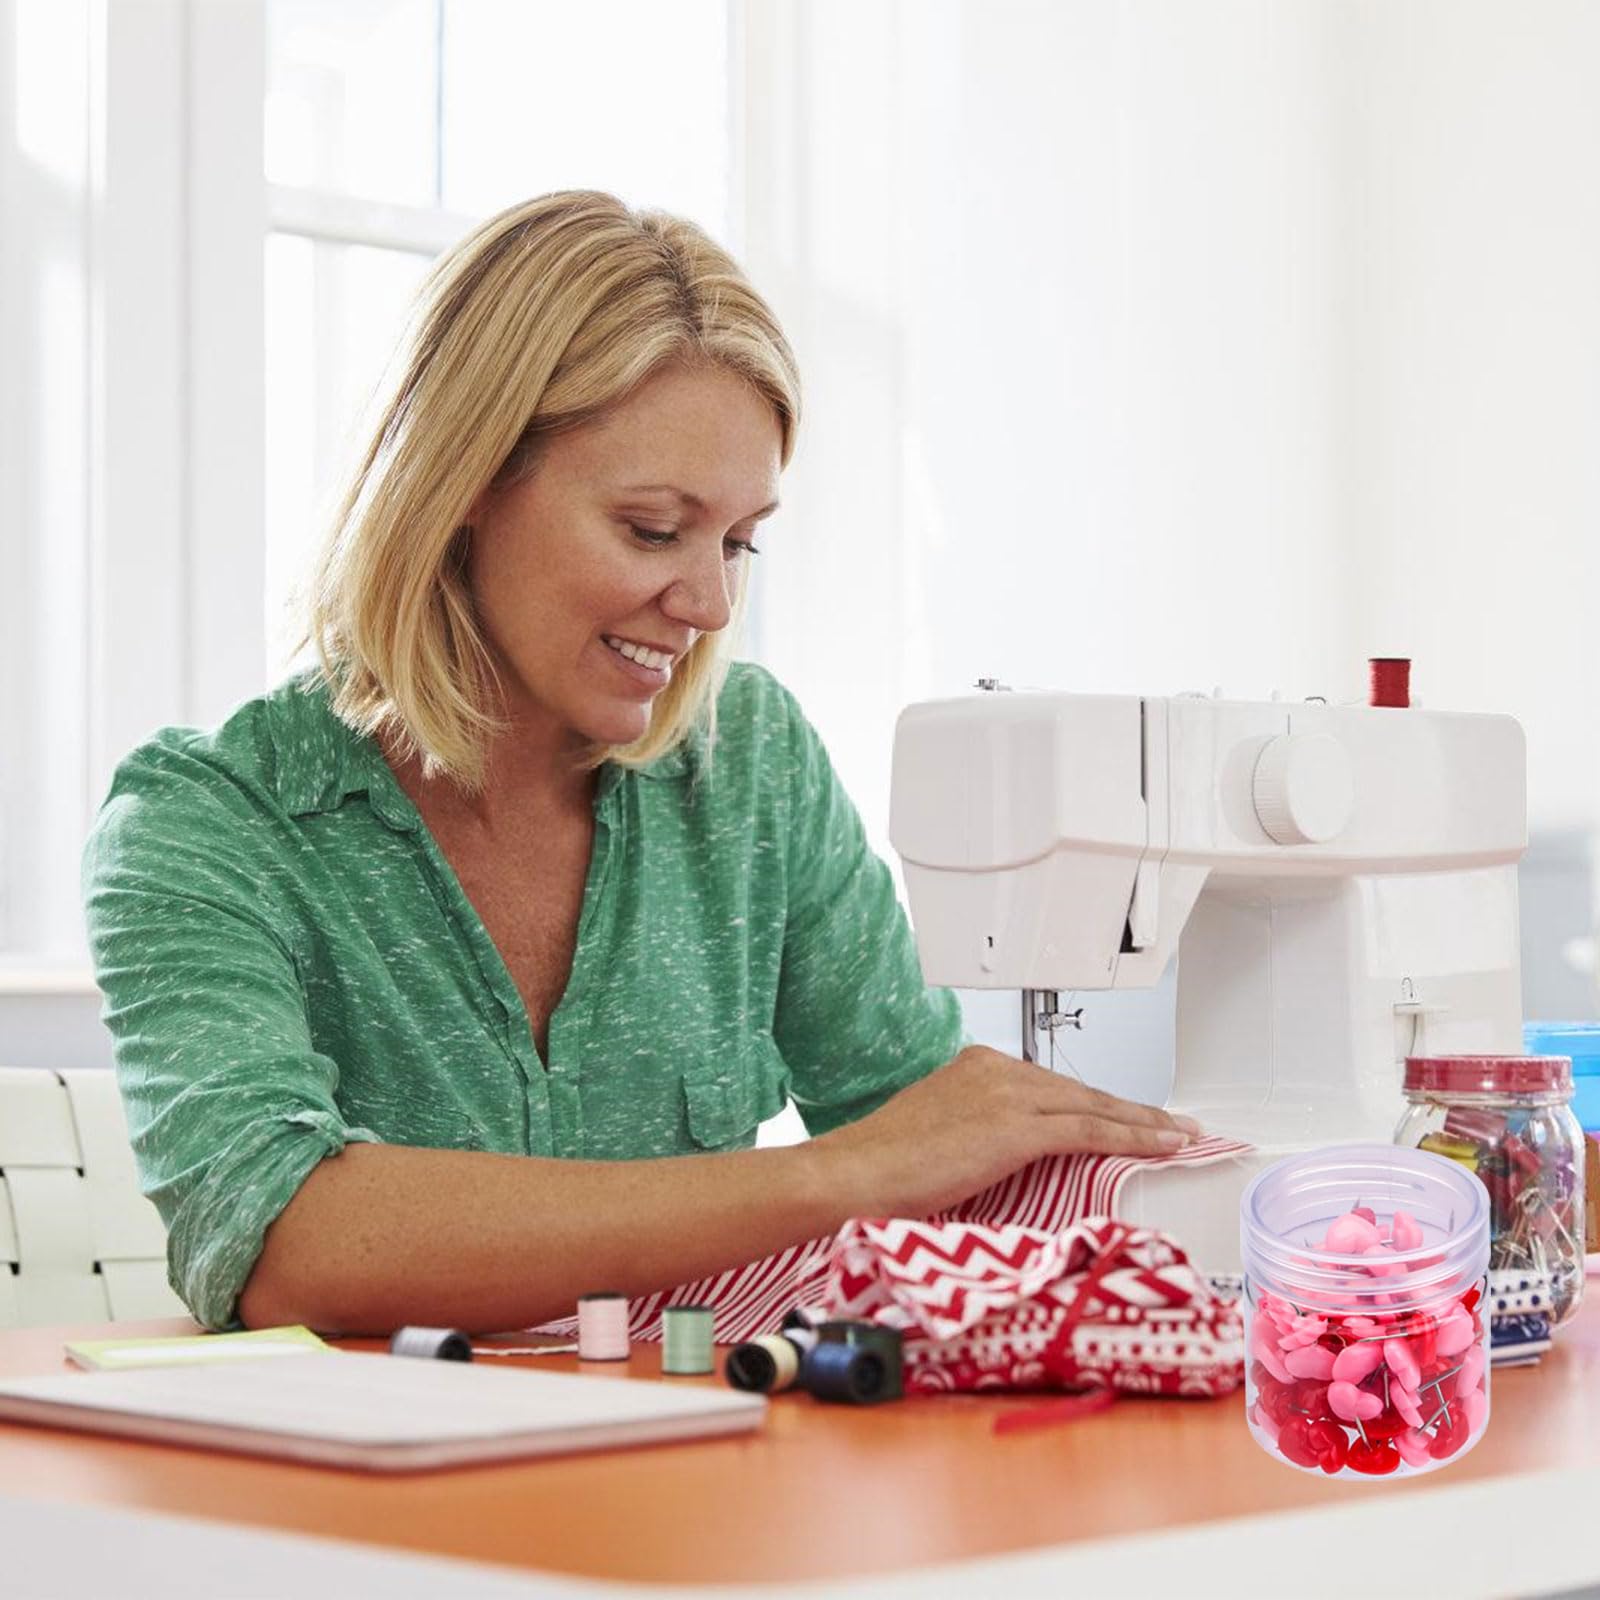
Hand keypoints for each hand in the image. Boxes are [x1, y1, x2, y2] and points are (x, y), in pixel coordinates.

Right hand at [808, 1044, 1202, 1217]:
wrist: (853, 1175)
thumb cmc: (881, 1170)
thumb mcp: (938, 1137)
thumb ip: (977, 1135)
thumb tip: (1005, 1160)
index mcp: (976, 1066)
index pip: (1053, 1087)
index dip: (1097, 1104)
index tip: (1129, 1117)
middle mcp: (996, 1068)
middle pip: (1081, 1091)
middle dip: (1132, 1110)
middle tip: (1175, 1123)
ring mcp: (1008, 1093)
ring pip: (1094, 1106)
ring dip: (1144, 1123)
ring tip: (1182, 1135)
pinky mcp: (1016, 1125)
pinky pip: (1089, 1130)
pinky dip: (1133, 1138)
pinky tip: (1162, 1146)